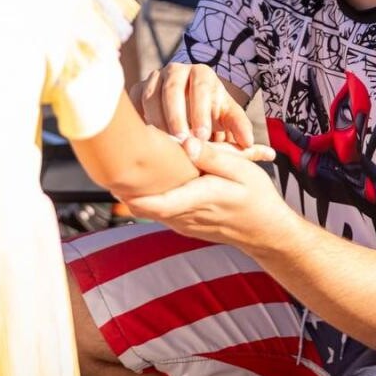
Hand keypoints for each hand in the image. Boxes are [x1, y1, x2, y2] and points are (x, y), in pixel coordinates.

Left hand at [123, 137, 289, 247]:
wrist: (265, 231)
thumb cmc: (255, 196)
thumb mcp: (241, 169)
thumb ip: (212, 156)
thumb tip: (186, 143)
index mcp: (199, 199)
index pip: (155, 202)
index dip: (130, 190)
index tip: (113, 173)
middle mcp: (185, 217)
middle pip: (143, 207)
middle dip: (125, 187)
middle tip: (110, 161)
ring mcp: (182, 225)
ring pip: (148, 211)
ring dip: (134, 193)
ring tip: (122, 166)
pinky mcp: (183, 226)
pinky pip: (159, 213)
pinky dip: (148, 199)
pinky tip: (145, 180)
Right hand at [131, 63, 253, 146]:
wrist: (188, 110)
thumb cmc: (211, 114)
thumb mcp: (228, 118)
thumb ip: (239, 126)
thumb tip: (249, 142)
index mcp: (201, 73)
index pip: (200, 88)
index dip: (200, 112)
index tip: (202, 136)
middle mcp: (176, 70)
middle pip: (172, 89)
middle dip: (176, 116)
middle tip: (182, 140)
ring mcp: (155, 78)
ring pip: (151, 96)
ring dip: (157, 120)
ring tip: (165, 144)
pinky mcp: (138, 89)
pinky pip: (135, 102)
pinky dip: (140, 118)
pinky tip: (147, 139)